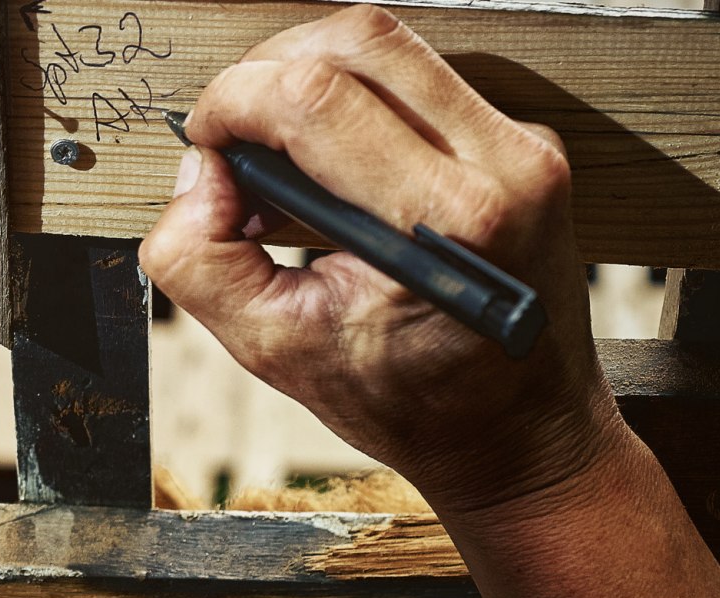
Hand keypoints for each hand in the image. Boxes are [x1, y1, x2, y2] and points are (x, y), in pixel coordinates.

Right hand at [140, 5, 623, 513]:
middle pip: (356, 40)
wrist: (521, 435)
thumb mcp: (275, 350)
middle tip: (234, 137)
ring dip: (310, 78)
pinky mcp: (523, 140)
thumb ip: (200, 261)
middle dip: (267, 71)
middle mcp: (503, 164)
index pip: (314, 96)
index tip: (206, 142)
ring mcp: (523, 145)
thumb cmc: (416, 405)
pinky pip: (419, 77)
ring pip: (388, 45)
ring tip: (279, 153)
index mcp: (448, 219)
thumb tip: (196, 174)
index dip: (233, 102)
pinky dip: (355, 100)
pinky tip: (332, 167)